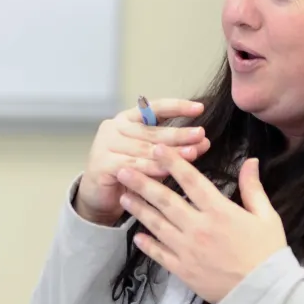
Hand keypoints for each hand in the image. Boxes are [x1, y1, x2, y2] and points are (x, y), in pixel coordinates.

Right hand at [74, 97, 209, 224]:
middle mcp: (114, 128)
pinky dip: (152, 168)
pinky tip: (169, 170)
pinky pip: (133, 166)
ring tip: (192, 153)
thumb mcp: (152, 156)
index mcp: (126, 119)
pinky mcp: (102, 163)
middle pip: (152, 130)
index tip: (199, 108)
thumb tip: (203, 142)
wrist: (99, 196)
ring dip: (170, 152)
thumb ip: (173, 148)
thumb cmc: (130, 172)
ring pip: (144, 149)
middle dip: (179, 133)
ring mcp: (105, 144)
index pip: (153, 108)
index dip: (177, 107)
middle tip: (201, 135)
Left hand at [116, 151, 286, 302]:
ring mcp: (188, 250)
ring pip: (157, 224)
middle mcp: (199, 227)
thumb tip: (251, 161)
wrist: (264, 295)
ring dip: (138, 209)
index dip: (172, 163)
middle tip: (123, 170)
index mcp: (220, 211)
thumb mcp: (266, 217)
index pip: (191, 181)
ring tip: (123, 197)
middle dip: (143, 183)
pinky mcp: (183, 270)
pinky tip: (136, 235)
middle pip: (165, 200)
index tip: (157, 149)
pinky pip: (159, 254)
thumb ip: (253, 188)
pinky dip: (147, 244)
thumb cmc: (268, 253)